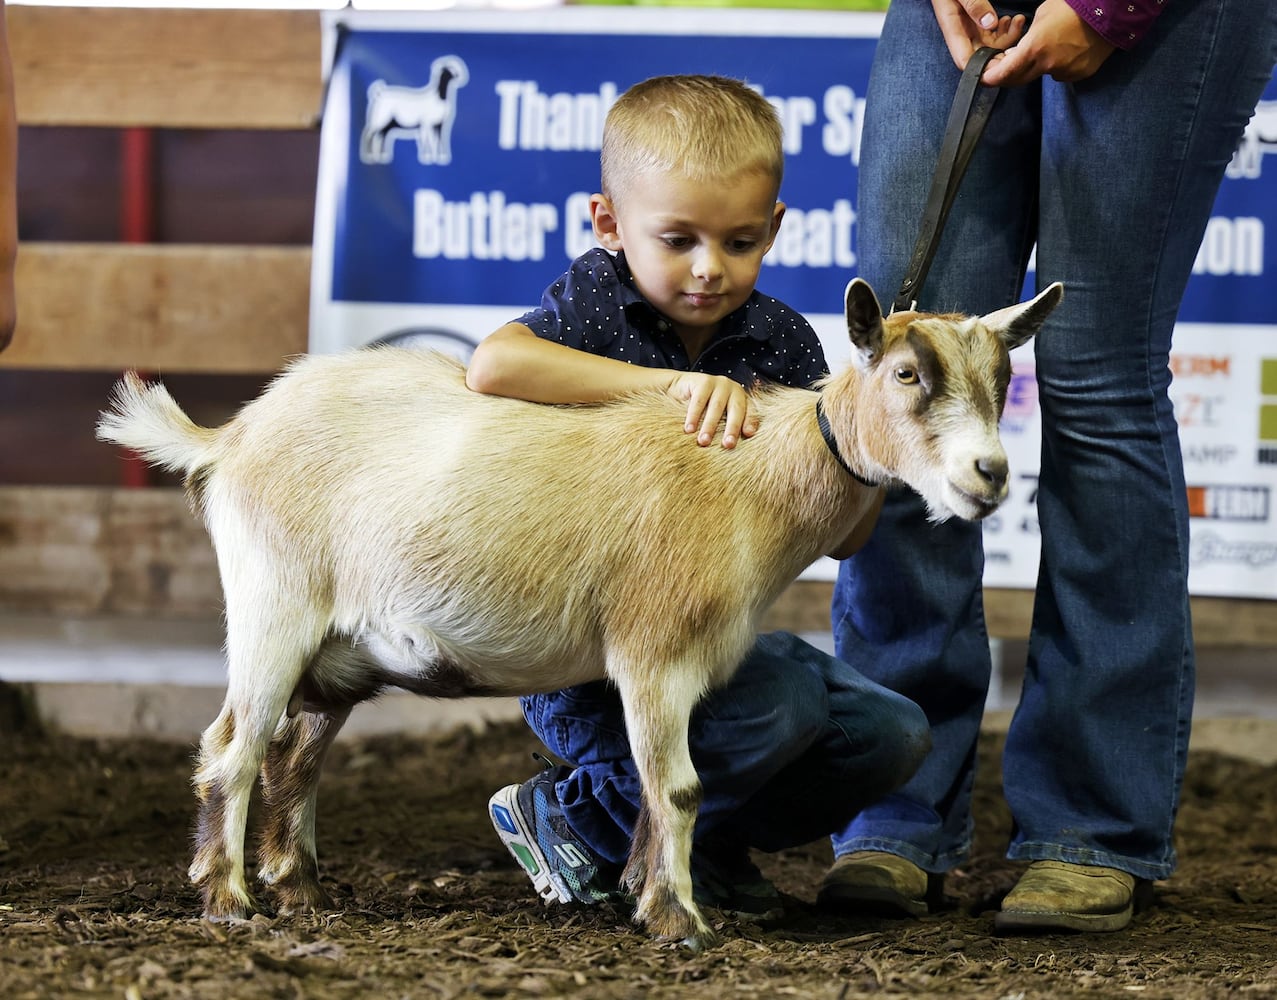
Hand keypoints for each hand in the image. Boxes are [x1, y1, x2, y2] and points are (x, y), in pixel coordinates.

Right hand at [666, 372, 757, 448]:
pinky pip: (699, 401)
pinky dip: (693, 416)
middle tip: (727, 445)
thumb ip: (726, 427)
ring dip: (709, 426)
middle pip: (736, 410)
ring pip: (716, 407)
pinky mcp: (703, 381)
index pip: (750, 412)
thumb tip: (731, 450)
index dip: (750, 422)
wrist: (680, 389)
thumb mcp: (718, 417)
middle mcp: (733, 389)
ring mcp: (719, 383)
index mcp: (742, 399)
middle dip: (731, 428)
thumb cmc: (703, 409)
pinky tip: (689, 429)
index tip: (748, 434)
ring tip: (703, 441)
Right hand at [930, 0, 1026, 71]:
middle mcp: (961, 34)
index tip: (1004, 61)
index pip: (965, 61)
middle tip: (1017, 33)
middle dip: (1002, 51)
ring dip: (1007, 38)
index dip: (984, 67)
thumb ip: (973, 5)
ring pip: (990, 47)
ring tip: (1016, 21)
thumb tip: (991, 24)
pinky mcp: (976, 23)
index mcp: (952, 29)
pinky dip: (1004, 31)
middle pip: (981, 57)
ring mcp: (969, 29)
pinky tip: (1010, 20)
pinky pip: (991, 36)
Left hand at [983, 0, 1115, 84]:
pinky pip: (1062, 73)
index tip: (985, 78)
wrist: (1113, 8)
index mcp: (1034, 48)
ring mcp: (1066, 71)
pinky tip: (1067, 48)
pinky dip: (1059, 65)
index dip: (991, 78)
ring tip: (1049, 45)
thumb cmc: (1074, 5)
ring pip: (1042, 75)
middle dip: (1010, 74)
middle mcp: (1048, 65)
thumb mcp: (1042, 15)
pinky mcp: (1081, 74)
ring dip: (1037, 66)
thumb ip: (1027, 37)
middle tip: (1006, 64)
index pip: (1004, 74)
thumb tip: (1020, 50)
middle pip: (1019, 80)